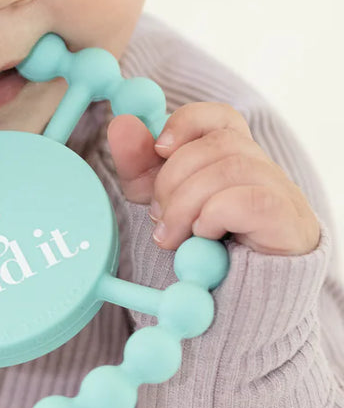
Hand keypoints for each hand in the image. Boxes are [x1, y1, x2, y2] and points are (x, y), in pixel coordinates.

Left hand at [107, 103, 318, 256]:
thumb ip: (139, 163)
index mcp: (232, 155)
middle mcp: (260, 166)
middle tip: (157, 215)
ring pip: (230, 169)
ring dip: (186, 203)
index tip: (158, 149)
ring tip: (171, 236)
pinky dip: (213, 216)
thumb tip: (122, 122)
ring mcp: (279, 190)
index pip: (219, 116)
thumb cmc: (203, 239)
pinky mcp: (285, 219)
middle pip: (217, 143)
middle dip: (173, 178)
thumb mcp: (159, 197)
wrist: (242, 291)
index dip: (186, 123)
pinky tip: (203, 236)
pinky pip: (247, 200)